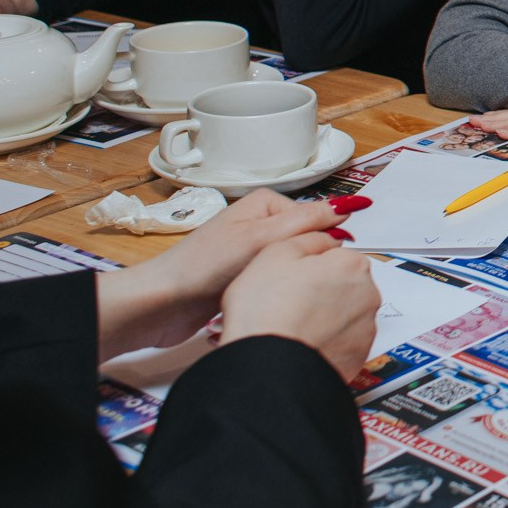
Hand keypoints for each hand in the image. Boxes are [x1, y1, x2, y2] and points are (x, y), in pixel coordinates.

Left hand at [92, 189, 350, 357]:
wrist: (162, 303)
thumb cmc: (201, 267)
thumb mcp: (260, 238)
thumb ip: (305, 221)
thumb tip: (345, 207)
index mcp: (265, 204)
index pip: (318, 217)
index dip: (324, 242)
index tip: (322, 262)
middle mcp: (259, 224)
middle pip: (308, 241)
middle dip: (307, 262)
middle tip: (294, 279)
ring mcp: (252, 250)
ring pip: (294, 263)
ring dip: (291, 279)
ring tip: (279, 292)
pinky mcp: (245, 275)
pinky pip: (278, 279)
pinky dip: (278, 291)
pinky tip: (271, 301)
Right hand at [219, 233, 379, 381]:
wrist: (267, 366)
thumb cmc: (267, 311)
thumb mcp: (275, 252)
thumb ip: (309, 238)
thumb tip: (326, 238)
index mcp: (352, 265)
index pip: (337, 256)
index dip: (309, 267)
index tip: (293, 279)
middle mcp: (368, 295)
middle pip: (345, 285)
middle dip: (322, 291)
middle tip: (289, 303)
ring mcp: (365, 329)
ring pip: (345, 315)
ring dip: (326, 318)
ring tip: (294, 326)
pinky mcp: (357, 357)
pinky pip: (343, 343)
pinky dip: (327, 342)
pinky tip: (303, 344)